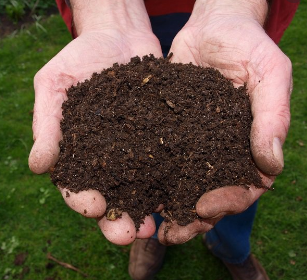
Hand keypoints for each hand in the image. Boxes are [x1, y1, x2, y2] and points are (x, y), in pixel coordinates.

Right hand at [29, 0, 162, 244]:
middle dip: (119, 218)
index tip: (94, 207)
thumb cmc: (80, 58)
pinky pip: (169, 161)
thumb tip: (38, 166)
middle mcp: (110, 157)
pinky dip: (174, 180)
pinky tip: (182, 193)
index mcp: (80, 151)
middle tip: (129, 233)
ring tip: (157, 225)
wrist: (118, 36)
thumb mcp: (55, 84)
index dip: (83, 200)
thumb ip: (47, 124)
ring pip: (143, 187)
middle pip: (113, 196)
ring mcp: (139, 149)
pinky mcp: (162, 137)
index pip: (77, 185)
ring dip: (148, 209)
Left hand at [157, 0, 291, 244]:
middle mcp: (221, 150)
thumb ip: (273, 116)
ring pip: (182, 183)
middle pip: (210, 194)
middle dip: (192, 217)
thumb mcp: (270, 74)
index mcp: (249, 145)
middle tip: (170, 234)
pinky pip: (160, 157)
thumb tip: (272, 164)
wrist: (214, 26)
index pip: (245, 186)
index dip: (227, 202)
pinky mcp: (171, 130)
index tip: (204, 209)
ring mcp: (195, 142)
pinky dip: (148, 176)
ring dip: (167, 206)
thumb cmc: (248, 46)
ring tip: (147, 224)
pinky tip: (133, 189)